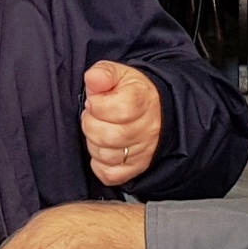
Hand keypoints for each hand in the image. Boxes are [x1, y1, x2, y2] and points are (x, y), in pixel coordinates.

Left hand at [79, 61, 161, 186]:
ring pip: (105, 156)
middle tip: (96, 117)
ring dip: (94, 143)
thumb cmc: (131, 92)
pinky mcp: (136, 168)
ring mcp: (143, 151)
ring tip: (102, 130)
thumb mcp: (118, 74)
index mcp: (141, 100)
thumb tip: (93, 79)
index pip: (111, 109)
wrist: (156, 110)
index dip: (95, 105)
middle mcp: (146, 128)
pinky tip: (105, 148)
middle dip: (91, 124)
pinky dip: (100, 164)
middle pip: (106, 136)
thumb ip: (103, 73)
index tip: (96, 101)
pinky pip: (109, 174)